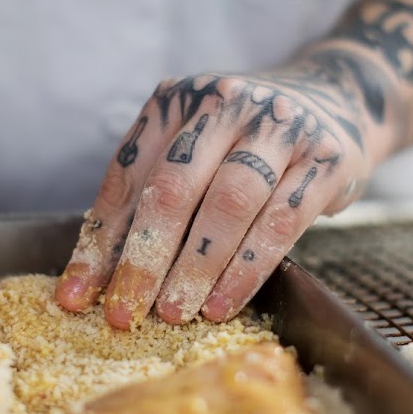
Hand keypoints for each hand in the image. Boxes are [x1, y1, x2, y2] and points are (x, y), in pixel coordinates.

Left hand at [55, 61, 373, 328]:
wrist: (334, 100)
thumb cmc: (244, 141)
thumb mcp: (194, 150)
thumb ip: (150, 198)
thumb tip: (93, 279)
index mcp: (176, 101)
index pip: (128, 178)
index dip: (99, 241)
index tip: (77, 296)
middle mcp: (225, 103)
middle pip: (174, 189)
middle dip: (144, 259)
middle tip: (125, 313)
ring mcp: (278, 127)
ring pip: (228, 204)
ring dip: (196, 267)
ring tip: (173, 314)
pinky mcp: (324, 158)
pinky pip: (279, 222)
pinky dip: (246, 269)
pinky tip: (222, 303)